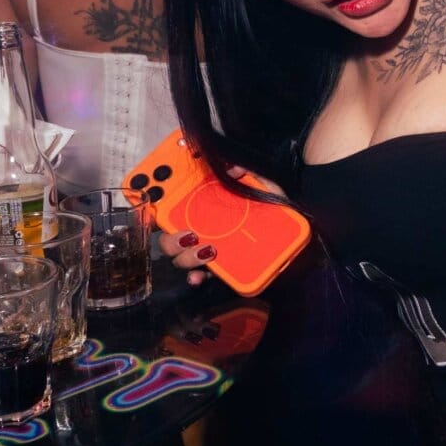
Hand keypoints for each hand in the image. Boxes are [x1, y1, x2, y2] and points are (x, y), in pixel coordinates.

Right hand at [157, 164, 274, 286]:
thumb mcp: (266, 186)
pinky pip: (199, 276)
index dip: (154, 202)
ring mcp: (207, 252)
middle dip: (169, 236)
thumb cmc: (278, 208)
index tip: (147, 203)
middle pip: (170, 236)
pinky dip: (196, 276)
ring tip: (204, 248)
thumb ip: (251, 173)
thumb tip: (233, 169)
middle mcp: (201, 229)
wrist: (299, 239)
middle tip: (185, 233)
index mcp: (206, 207)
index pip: (173, 204)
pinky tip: (200, 276)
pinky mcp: (219, 271)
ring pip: (180, 257)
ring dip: (184, 255)